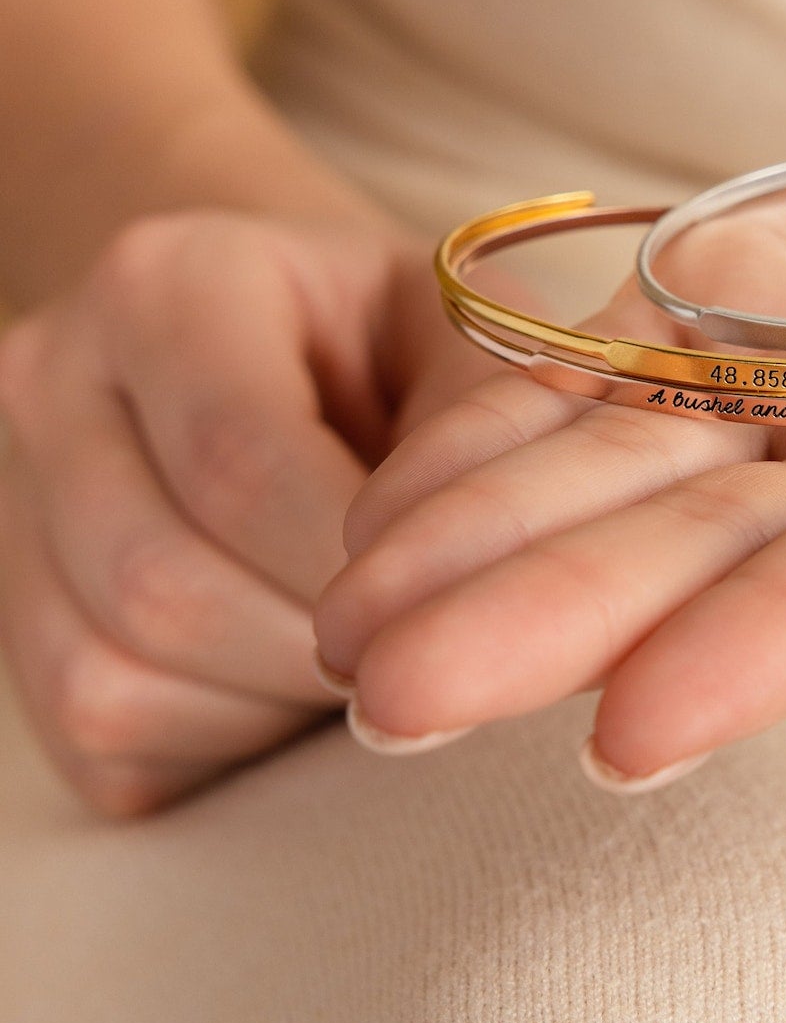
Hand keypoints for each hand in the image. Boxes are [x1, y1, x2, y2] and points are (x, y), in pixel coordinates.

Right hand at [0, 208, 496, 814]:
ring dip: (270, 703)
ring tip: (365, 653)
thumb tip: (499, 576)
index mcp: (169, 282)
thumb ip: (487, 425)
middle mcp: (54, 377)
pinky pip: (96, 732)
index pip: (237, 455)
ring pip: (112, 674)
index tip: (445, 599)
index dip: (349, 561)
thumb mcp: (463, 336)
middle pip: (159, 581)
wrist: (300, 350)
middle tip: (419, 646)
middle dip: (315, 648)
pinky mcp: (11, 610)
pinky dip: (218, 740)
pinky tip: (291, 678)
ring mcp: (10, 497)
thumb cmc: (399, 346)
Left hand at [314, 91, 785, 785]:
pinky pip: (633, 367)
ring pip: (639, 469)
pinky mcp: (782, 313)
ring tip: (336, 598)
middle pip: (719, 550)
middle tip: (373, 695)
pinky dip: (519, 406)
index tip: (631, 734)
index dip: (785, 646)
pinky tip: (394, 452)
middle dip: (554, 617)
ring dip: (491, 526)